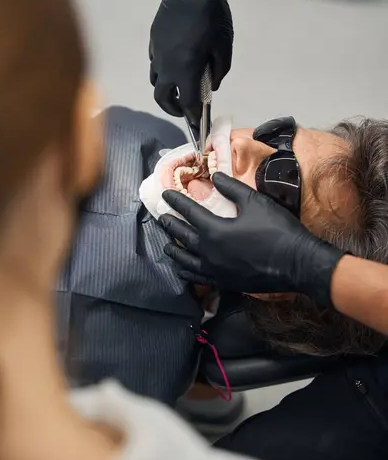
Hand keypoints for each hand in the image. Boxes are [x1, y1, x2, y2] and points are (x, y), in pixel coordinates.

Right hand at [149, 0, 234, 127]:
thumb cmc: (214, 15)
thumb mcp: (224, 46)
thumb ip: (219, 71)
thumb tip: (212, 85)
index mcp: (185, 70)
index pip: (187, 103)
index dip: (193, 117)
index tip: (197, 125)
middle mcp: (166, 65)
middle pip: (163, 98)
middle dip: (174, 109)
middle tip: (186, 111)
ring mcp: (157, 52)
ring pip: (156, 81)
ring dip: (167, 91)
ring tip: (180, 89)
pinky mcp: (153, 40)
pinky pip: (155, 63)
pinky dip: (164, 71)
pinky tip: (176, 64)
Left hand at [158, 173, 345, 306]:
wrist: (297, 263)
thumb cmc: (277, 230)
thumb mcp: (255, 202)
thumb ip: (231, 189)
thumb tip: (215, 176)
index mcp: (214, 230)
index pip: (189, 212)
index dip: (176, 202)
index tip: (165, 196)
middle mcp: (209, 252)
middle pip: (182, 236)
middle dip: (170, 225)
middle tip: (162, 217)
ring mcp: (215, 270)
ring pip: (185, 261)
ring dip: (174, 250)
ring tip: (167, 245)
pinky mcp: (224, 282)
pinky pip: (198, 277)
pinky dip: (186, 272)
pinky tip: (184, 270)